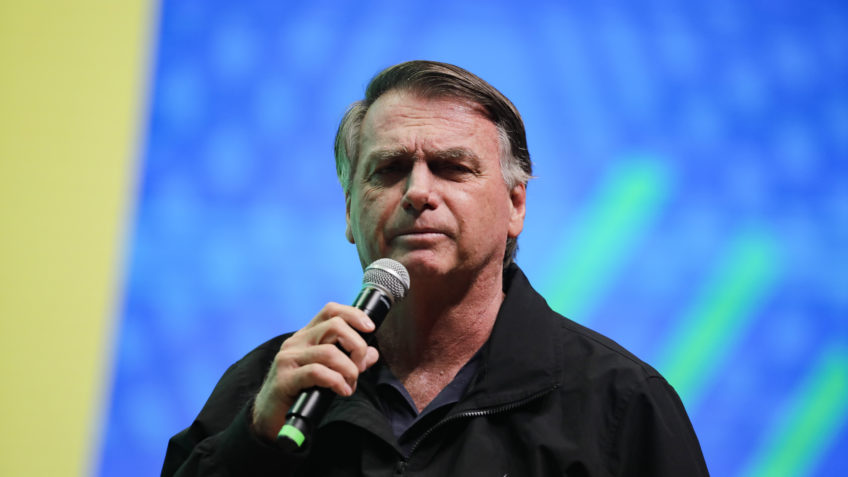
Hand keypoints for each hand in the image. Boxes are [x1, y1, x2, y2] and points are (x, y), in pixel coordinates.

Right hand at [251, 302, 380, 440]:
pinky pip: (317, 372)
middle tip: (360, 367)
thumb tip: (372, 353)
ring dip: (349, 370)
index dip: (353, 314)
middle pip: (335, 326)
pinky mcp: (285, 379)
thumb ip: (349, 360)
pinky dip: (337, 381)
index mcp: (307, 336)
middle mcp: (296, 342)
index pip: (331, 311)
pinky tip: (342, 391)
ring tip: (350, 384)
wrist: (270, 418)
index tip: (370, 328)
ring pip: (329, 352)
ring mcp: (289, 359)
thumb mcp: (328, 372)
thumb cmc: (301, 392)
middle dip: (357, 346)